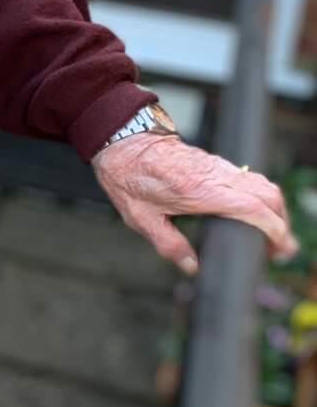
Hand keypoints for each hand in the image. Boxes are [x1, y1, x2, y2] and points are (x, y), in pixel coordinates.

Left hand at [92, 133, 295, 274]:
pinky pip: (249, 178)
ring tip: (272, 236)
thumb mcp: (141, 218)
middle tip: (279, 250)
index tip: (280, 248)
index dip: (273, 228)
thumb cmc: (128, 177)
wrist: (124, 139)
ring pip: (262, 184)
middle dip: (282, 222)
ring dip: (274, 209)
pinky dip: (261, 197)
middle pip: (268, 194)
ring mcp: (217, 167)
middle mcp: (215, 176)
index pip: (252, 207)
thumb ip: (168, 245)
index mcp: (199, 191)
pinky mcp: (215, 163)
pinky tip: (256, 215)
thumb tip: (191, 266)